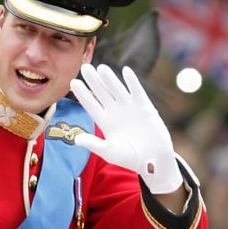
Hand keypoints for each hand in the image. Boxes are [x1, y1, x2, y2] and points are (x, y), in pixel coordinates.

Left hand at [69, 63, 182, 194]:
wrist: (154, 161)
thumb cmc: (131, 159)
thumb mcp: (110, 152)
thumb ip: (94, 144)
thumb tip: (77, 139)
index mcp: (105, 122)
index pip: (91, 104)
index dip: (82, 94)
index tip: (73, 82)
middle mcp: (115, 112)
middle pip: (101, 93)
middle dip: (93, 81)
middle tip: (84, 67)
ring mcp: (129, 108)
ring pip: (117, 89)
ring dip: (110, 79)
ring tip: (101, 67)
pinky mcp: (144, 107)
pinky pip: (137, 91)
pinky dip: (132, 81)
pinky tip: (126, 71)